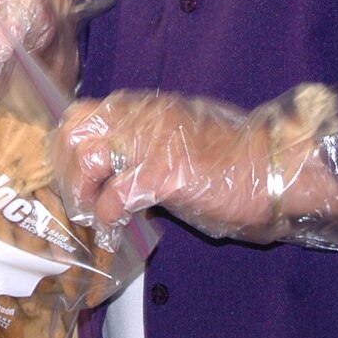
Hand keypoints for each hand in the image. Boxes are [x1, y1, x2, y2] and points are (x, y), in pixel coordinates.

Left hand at [53, 84, 337, 249]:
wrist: (272, 163)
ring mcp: (150, 143)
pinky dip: (108, 217)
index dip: (66, 148)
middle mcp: (138, 117)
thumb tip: (112, 167)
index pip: (80, 115)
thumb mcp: (176, 136)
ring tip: (91, 216)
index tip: (69, 177)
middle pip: (74, 131)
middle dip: (65, 169)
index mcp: (140, 107)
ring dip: (82, 193)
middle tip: (76, 199)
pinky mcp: (165, 174)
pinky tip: (115, 230)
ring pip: (87, 158)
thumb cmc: (230, 156)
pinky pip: (117, 196)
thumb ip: (141, 142)